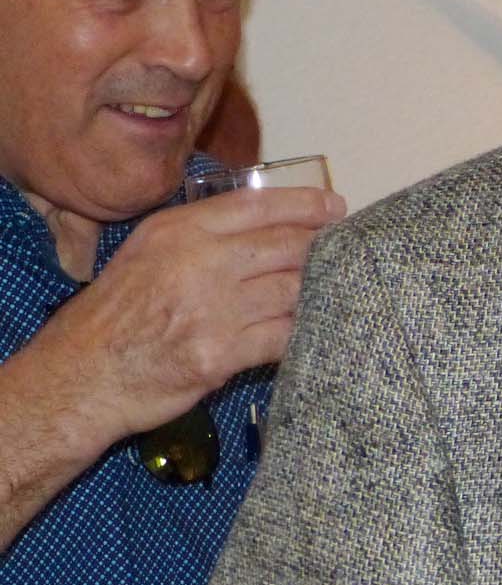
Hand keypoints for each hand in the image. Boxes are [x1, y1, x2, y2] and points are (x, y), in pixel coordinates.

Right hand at [30, 185, 344, 449]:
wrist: (77, 379)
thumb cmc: (112, 317)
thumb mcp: (145, 253)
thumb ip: (200, 235)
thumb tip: (268, 224)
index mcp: (178, 231)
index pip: (259, 206)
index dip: (306, 206)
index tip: (335, 209)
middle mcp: (196, 262)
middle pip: (286, 246)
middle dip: (320, 250)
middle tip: (340, 253)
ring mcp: (210, 310)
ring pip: (291, 291)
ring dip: (315, 292)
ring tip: (328, 292)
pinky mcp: (219, 354)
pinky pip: (281, 337)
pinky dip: (300, 333)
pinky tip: (310, 330)